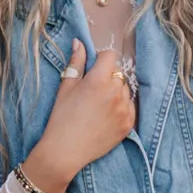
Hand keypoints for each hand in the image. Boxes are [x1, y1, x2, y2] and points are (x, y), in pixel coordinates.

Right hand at [22, 43, 135, 192]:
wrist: (65, 150)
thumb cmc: (61, 117)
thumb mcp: (66, 87)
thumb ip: (76, 62)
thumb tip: (79, 42)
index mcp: (98, 80)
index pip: (110, 56)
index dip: (101, 59)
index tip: (94, 69)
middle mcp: (115, 92)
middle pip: (119, 73)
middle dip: (108, 76)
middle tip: (94, 90)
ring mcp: (124, 109)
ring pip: (125, 90)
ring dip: (116, 92)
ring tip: (99, 105)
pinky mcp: (128, 124)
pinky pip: (131, 106)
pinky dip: (122, 107)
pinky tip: (107, 115)